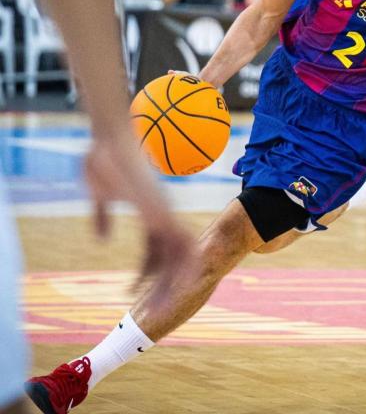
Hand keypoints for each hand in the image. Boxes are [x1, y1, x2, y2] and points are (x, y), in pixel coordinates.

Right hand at [85, 133, 196, 306]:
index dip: (148, 270)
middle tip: (156, 309)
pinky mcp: (162, 211)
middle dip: (165, 283)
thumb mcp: (100, 194)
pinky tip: (181, 285)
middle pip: (172, 255)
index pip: (156, 248)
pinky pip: (179, 243)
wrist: (111, 138)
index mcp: (151, 211)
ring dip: (174, 282)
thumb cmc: (103, 158)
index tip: (133, 290)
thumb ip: (102, 216)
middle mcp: (163, 213)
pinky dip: (183, 265)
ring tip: (162, 308)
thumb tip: (102, 239)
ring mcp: (165, 212)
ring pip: (179, 254)